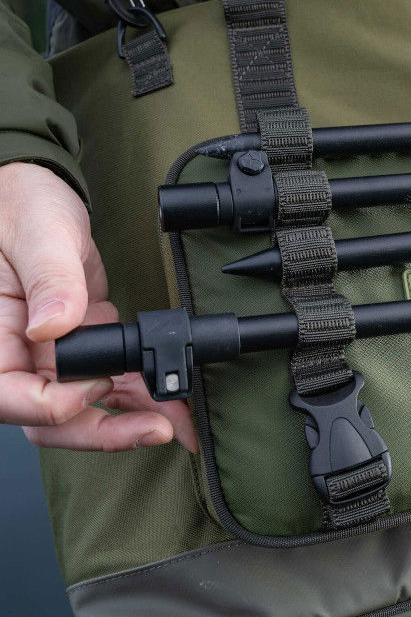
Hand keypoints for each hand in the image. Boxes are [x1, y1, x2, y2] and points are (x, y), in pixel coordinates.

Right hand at [0, 162, 197, 451]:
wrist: (35, 196)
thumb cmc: (18, 207)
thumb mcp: (37, 235)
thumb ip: (49, 280)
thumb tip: (52, 326)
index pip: (8, 396)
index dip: (54, 404)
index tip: (97, 386)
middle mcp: (14, 353)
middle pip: (49, 417)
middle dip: (106, 430)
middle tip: (158, 428)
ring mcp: (48, 353)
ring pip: (83, 406)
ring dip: (130, 418)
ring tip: (178, 419)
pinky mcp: (79, 344)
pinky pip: (105, 378)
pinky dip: (136, 390)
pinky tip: (168, 396)